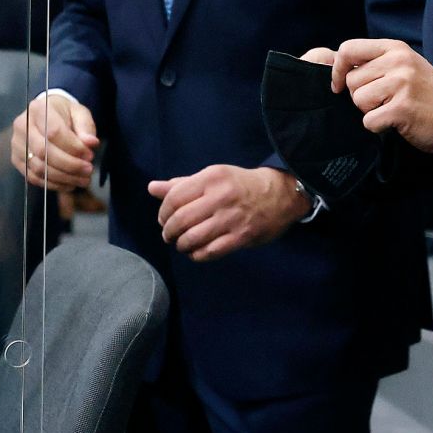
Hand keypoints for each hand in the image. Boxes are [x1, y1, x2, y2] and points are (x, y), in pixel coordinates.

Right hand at [11, 91, 99, 191]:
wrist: (46, 115)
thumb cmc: (64, 114)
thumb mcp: (79, 113)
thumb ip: (86, 127)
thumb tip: (91, 143)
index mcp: (39, 109)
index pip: (54, 132)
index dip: (73, 147)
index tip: (90, 155)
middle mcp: (23, 126)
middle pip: (44, 152)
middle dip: (70, 165)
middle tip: (88, 170)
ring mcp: (17, 144)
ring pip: (38, 167)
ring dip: (63, 178)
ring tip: (82, 180)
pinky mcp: (16, 159)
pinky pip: (33, 177)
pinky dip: (53, 184)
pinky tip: (69, 184)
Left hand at [148, 165, 306, 261]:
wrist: (280, 194)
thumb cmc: (240, 185)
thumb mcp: (213, 177)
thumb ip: (182, 184)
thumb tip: (151, 188)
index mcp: (211, 177)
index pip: (174, 198)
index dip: (163, 213)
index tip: (164, 219)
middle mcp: (221, 197)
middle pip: (180, 220)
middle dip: (169, 232)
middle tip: (170, 235)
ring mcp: (231, 218)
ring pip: (192, 238)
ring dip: (181, 245)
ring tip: (183, 243)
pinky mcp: (241, 237)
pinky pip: (209, 252)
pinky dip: (197, 255)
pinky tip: (197, 251)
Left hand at [314, 38, 432, 153]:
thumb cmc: (426, 93)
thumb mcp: (400, 67)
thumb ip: (364, 62)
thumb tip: (320, 58)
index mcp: (395, 48)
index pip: (349, 49)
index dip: (337, 69)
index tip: (339, 84)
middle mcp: (399, 62)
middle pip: (351, 81)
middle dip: (361, 96)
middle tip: (386, 99)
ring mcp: (402, 84)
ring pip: (358, 100)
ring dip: (371, 111)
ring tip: (393, 108)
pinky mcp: (402, 108)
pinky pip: (369, 120)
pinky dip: (379, 126)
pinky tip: (396, 121)